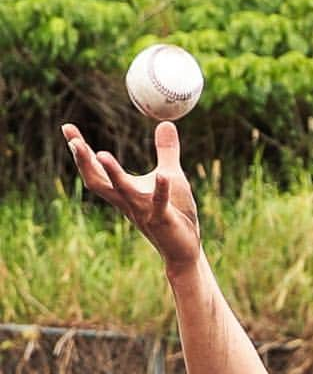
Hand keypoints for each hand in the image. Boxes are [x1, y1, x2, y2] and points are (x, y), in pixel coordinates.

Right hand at [60, 121, 200, 273]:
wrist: (184, 250)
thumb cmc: (177, 214)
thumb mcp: (171, 177)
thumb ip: (166, 151)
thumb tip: (166, 123)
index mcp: (125, 192)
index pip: (97, 169)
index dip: (81, 151)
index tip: (67, 128)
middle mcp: (128, 202)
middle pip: (98, 182)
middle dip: (85, 162)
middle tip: (73, 141)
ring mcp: (144, 212)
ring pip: (123, 192)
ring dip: (113, 174)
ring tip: (102, 154)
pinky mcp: (163, 220)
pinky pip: (160, 204)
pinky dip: (161, 190)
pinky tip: (162, 177)